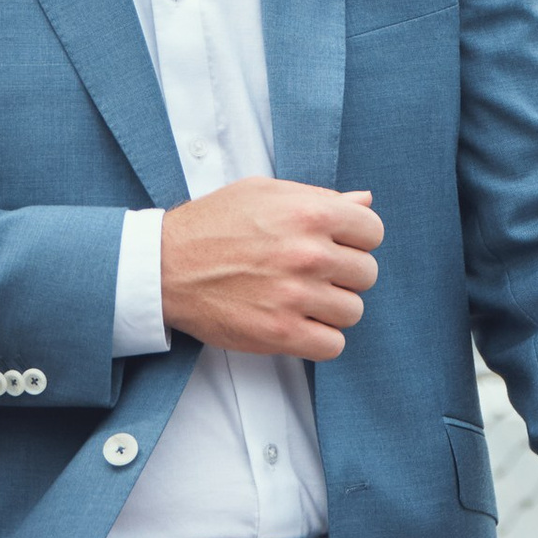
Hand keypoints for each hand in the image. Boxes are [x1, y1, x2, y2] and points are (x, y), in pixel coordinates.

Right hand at [159, 181, 383, 359]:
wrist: (164, 266)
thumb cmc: (212, 224)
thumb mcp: (264, 192)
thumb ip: (318, 197)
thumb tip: (364, 202)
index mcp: (309, 214)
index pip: (372, 232)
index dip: (356, 239)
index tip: (336, 246)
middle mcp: (308, 254)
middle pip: (366, 274)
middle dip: (345, 274)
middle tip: (315, 274)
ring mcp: (295, 296)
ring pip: (352, 311)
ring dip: (333, 308)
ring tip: (304, 299)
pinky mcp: (280, 333)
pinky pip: (333, 345)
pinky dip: (321, 339)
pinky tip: (300, 324)